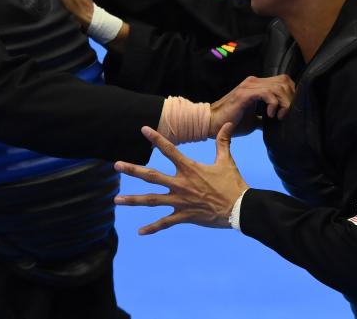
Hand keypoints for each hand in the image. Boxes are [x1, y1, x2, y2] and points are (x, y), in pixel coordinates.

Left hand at [115, 123, 247, 233]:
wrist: (239, 208)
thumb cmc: (233, 184)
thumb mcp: (226, 161)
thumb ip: (223, 141)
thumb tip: (229, 123)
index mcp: (189, 169)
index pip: (169, 150)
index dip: (156, 139)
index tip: (143, 129)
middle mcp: (181, 184)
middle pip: (151, 176)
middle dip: (133, 170)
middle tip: (116, 165)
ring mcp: (180, 201)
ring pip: (151, 200)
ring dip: (133, 200)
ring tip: (116, 200)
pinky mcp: (184, 216)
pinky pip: (165, 222)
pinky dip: (152, 227)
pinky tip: (140, 232)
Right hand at [210, 75, 294, 135]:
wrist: (211, 123)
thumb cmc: (231, 122)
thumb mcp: (253, 120)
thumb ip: (264, 118)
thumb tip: (278, 124)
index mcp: (257, 85)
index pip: (283, 81)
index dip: (291, 94)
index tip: (288, 111)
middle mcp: (254, 82)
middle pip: (284, 81)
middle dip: (290, 99)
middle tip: (285, 115)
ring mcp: (249, 86)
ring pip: (278, 87)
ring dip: (283, 103)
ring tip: (279, 116)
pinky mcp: (245, 94)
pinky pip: (267, 93)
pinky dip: (273, 104)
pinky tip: (270, 115)